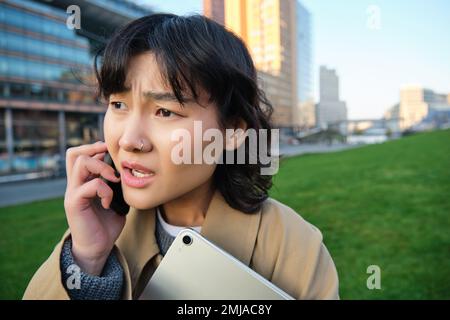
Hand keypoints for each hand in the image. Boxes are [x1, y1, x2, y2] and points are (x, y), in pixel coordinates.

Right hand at [63, 141, 124, 274]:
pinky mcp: (74, 204)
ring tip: (113, 179)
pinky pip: (89, 185)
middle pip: (74, 154)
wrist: (97, 248)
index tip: (111, 153)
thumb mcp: (116, 199)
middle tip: (111, 160)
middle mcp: (75, 185)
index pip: (79, 155)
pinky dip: (104, 190)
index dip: (94, 148)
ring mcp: (73, 193)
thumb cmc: (107, 224)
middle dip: (94, 150)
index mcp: (83, 182)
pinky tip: (108, 202)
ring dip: (101, 167)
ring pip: (79, 163)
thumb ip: (117, 185)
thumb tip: (129, 171)